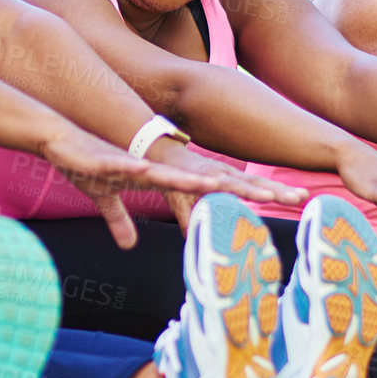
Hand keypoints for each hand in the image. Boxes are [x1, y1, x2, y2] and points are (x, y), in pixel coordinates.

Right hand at [43, 126, 298, 249]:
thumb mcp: (111, 197)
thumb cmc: (96, 161)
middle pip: (235, 182)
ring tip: (271, 196)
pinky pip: (176, 179)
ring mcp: (170, 165)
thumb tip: (128, 245)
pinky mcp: (151, 165)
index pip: (230, 186)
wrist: (73, 131)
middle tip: (302, 197)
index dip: (260, 194)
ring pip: (215, 180)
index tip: (292, 200)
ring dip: (242, 188)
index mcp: (183, 174)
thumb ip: (122, 220)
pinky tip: (210, 187)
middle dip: (267, 191)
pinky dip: (192, 184)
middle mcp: (184, 167)